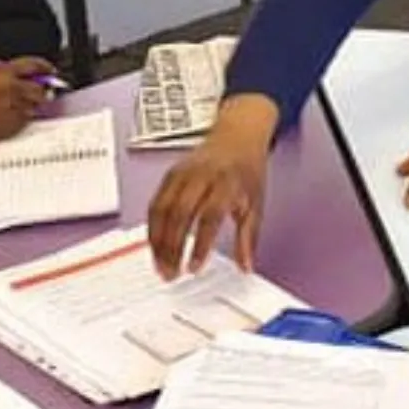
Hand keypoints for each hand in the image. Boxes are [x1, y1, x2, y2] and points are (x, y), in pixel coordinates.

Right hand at [0, 57, 53, 150]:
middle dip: (41, 88)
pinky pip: (28, 118)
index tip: (49, 69)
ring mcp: (14, 108)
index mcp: (3, 73)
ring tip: (18, 102)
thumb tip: (25, 72)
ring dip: (33, 102)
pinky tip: (10, 113)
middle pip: (41, 88)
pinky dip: (24, 115)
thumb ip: (5, 70)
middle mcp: (12, 90)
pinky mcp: (14, 124)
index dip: (45, 67)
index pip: (35, 66)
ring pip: (37, 104)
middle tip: (37, 88)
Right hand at [148, 95, 278, 277]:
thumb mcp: (256, 203)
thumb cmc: (247, 169)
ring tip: (160, 265)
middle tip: (171, 273)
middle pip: (180, 214)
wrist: (238, 136)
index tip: (194, 267)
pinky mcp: (169, 174)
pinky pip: (154, 203)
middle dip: (172, 248)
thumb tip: (246, 266)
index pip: (209, 216)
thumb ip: (248, 238)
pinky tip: (154, 245)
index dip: (200, 244)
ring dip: (157, 241)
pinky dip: (152, 227)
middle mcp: (201, 176)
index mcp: (226, 182)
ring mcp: (182, 173)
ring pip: (161, 209)